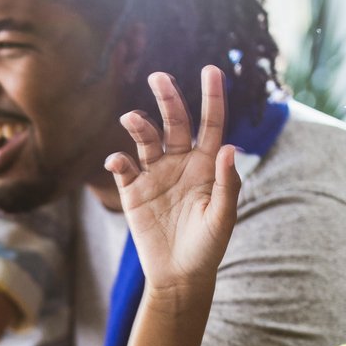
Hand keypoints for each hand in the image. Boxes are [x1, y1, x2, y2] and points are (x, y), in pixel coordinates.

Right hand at [107, 66, 241, 299]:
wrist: (179, 276)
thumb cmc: (208, 248)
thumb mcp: (223, 217)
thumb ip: (227, 183)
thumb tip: (228, 147)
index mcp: (206, 164)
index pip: (211, 123)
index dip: (212, 96)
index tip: (211, 69)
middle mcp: (180, 162)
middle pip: (175, 121)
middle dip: (168, 98)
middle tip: (158, 77)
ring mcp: (155, 174)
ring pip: (146, 138)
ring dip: (139, 124)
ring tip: (131, 120)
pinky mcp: (133, 191)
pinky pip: (124, 167)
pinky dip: (118, 160)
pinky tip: (117, 162)